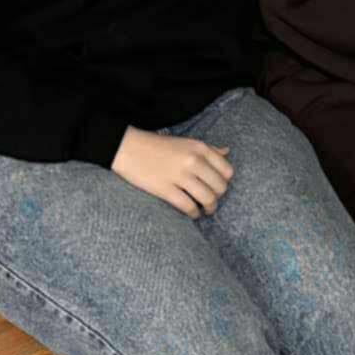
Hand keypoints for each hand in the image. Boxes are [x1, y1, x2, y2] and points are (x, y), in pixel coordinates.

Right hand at [112, 128, 234, 218]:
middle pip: (220, 187)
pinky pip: (188, 207)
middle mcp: (193, 160)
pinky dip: (193, 213)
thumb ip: (208, 148)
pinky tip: (192, 213)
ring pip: (208, 199)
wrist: (126, 147)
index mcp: (199, 147)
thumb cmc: (157, 145)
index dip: (224, 182)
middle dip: (217, 197)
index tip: (217, 186)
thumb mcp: (186, 141)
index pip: (227, 171)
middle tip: (210, 201)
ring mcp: (180, 175)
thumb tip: (227, 151)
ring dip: (209, 208)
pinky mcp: (165, 189)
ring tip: (204, 210)